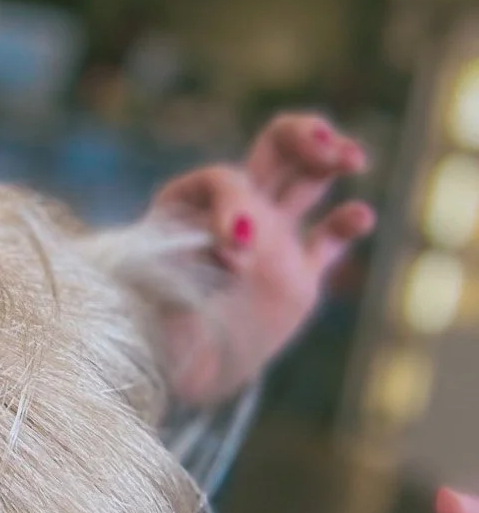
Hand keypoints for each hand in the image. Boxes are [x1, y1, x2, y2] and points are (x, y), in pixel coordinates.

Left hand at [152, 113, 374, 404]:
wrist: (173, 375)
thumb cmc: (150, 330)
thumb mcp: (157, 288)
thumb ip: (193, 257)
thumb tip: (241, 237)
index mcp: (188, 206)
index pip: (225, 180)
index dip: (235, 204)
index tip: (234, 248)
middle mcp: (232, 213)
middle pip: (274, 150)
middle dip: (301, 137)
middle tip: (324, 149)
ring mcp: (269, 240)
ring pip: (305, 182)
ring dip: (331, 161)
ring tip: (351, 159)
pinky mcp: (295, 275)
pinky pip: (327, 241)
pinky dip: (347, 225)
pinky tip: (361, 216)